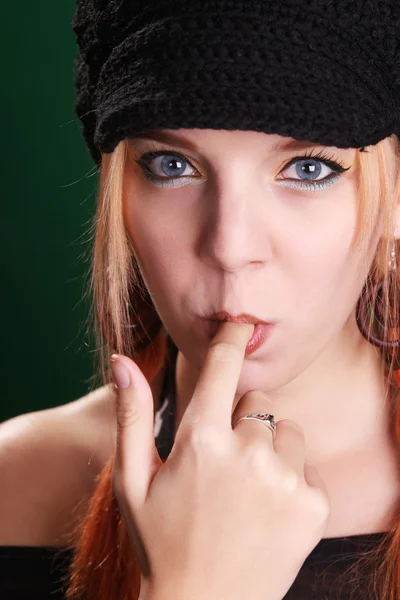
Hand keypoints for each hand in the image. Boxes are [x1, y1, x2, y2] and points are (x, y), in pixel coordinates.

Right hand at [110, 322, 329, 599]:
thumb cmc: (161, 541)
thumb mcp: (133, 480)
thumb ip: (132, 414)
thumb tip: (122, 360)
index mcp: (200, 441)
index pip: (223, 367)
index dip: (232, 339)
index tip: (240, 323)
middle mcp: (247, 453)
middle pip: (259, 403)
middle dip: (243, 421)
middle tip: (224, 464)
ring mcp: (285, 480)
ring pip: (287, 431)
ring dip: (271, 449)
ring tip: (247, 489)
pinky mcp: (314, 506)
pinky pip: (308, 466)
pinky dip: (292, 479)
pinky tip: (268, 509)